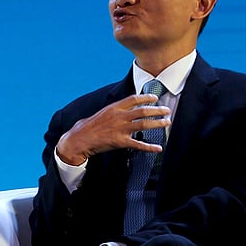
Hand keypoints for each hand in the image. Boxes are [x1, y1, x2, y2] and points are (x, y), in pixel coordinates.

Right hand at [55, 94, 169, 164]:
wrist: (79, 139)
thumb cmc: (89, 127)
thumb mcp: (102, 113)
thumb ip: (115, 111)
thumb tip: (126, 109)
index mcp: (114, 108)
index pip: (134, 99)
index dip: (146, 98)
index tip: (155, 98)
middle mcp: (119, 117)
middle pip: (143, 111)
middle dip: (157, 110)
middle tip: (166, 111)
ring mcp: (120, 129)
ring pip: (144, 124)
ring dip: (158, 123)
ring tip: (166, 123)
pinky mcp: (120, 141)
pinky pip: (138, 144)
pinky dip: (149, 147)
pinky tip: (158, 148)